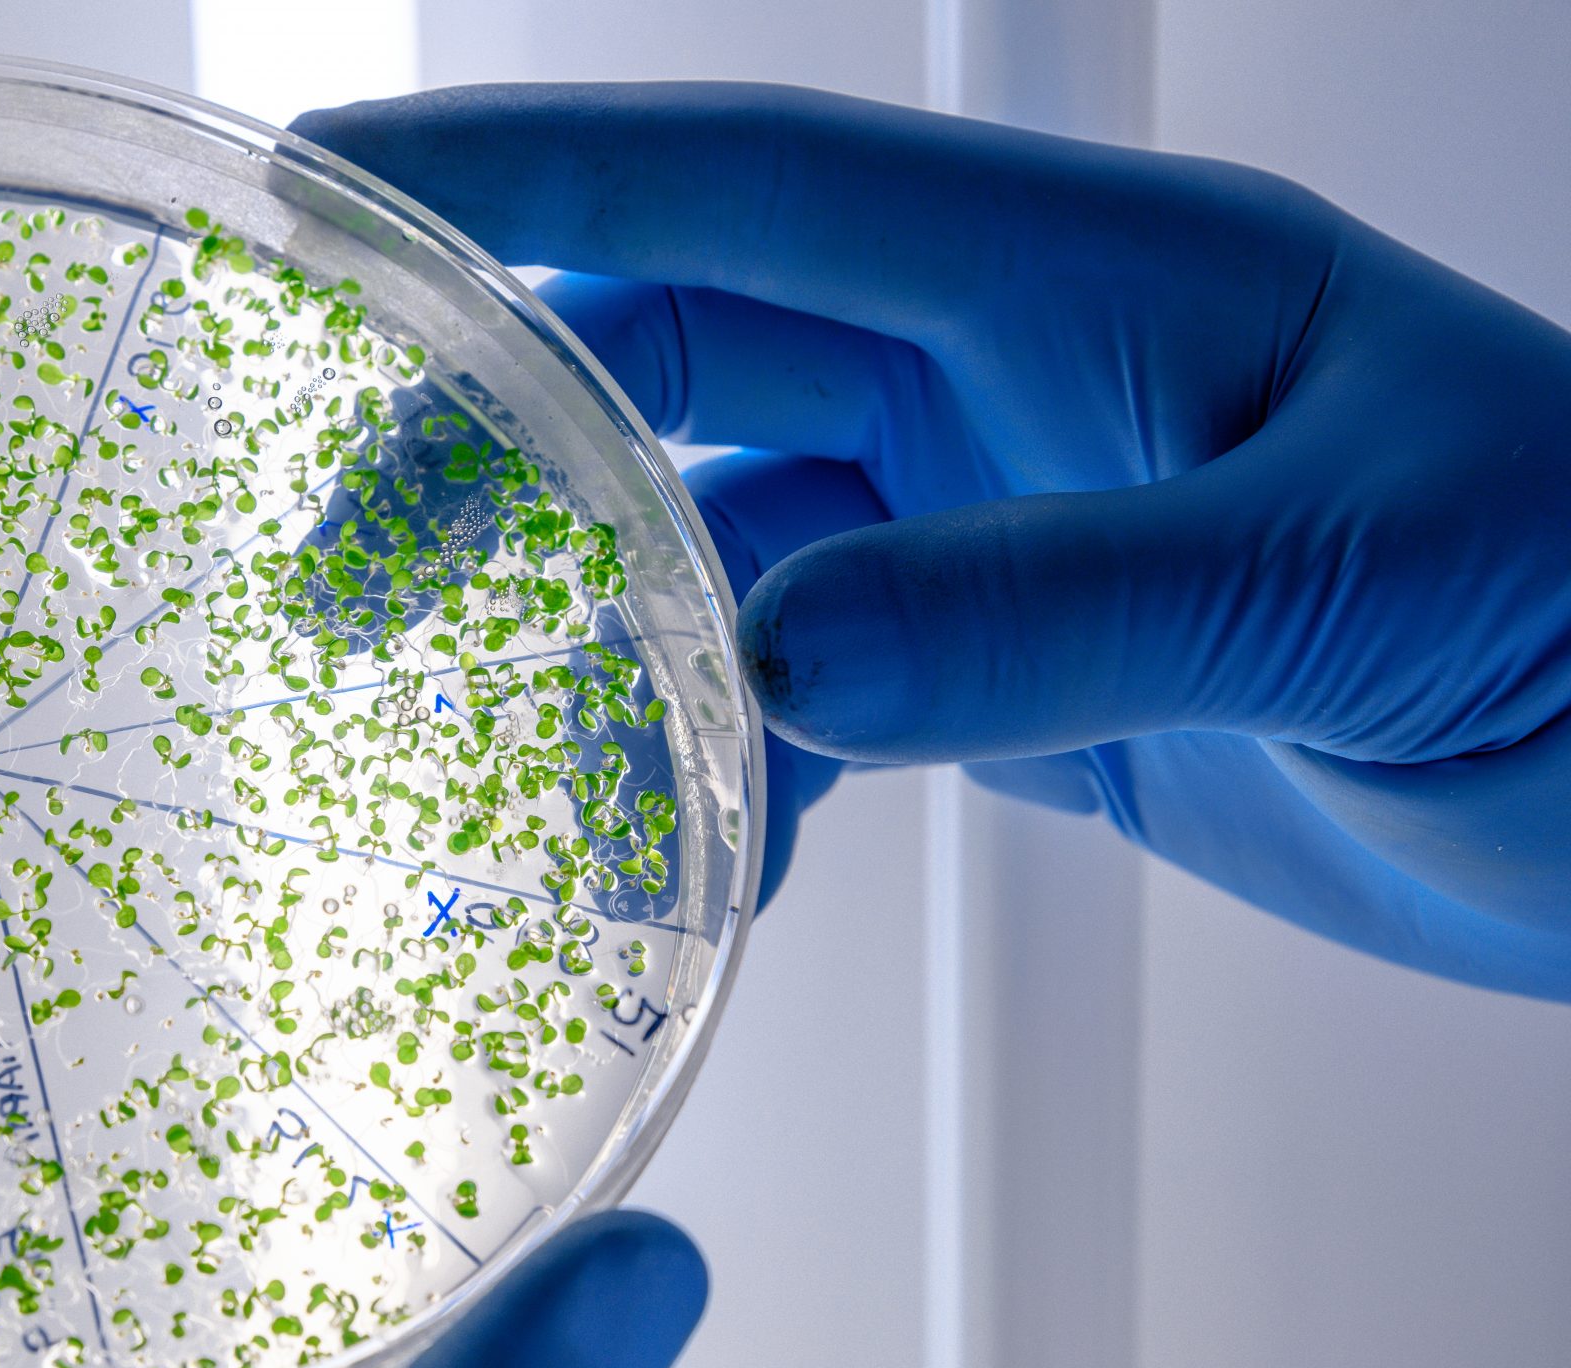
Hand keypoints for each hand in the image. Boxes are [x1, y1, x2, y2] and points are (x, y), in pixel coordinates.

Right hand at [291, 83, 1570, 996]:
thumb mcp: (1351, 587)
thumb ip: (1054, 611)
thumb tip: (770, 661)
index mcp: (1094, 277)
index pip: (749, 190)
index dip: (523, 184)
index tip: (326, 204)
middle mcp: (1018, 375)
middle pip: (677, 360)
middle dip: (491, 453)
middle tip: (336, 581)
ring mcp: (1002, 522)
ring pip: (715, 550)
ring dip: (594, 656)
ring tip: (505, 780)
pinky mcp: (1008, 671)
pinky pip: (799, 704)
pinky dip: (720, 782)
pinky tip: (696, 872)